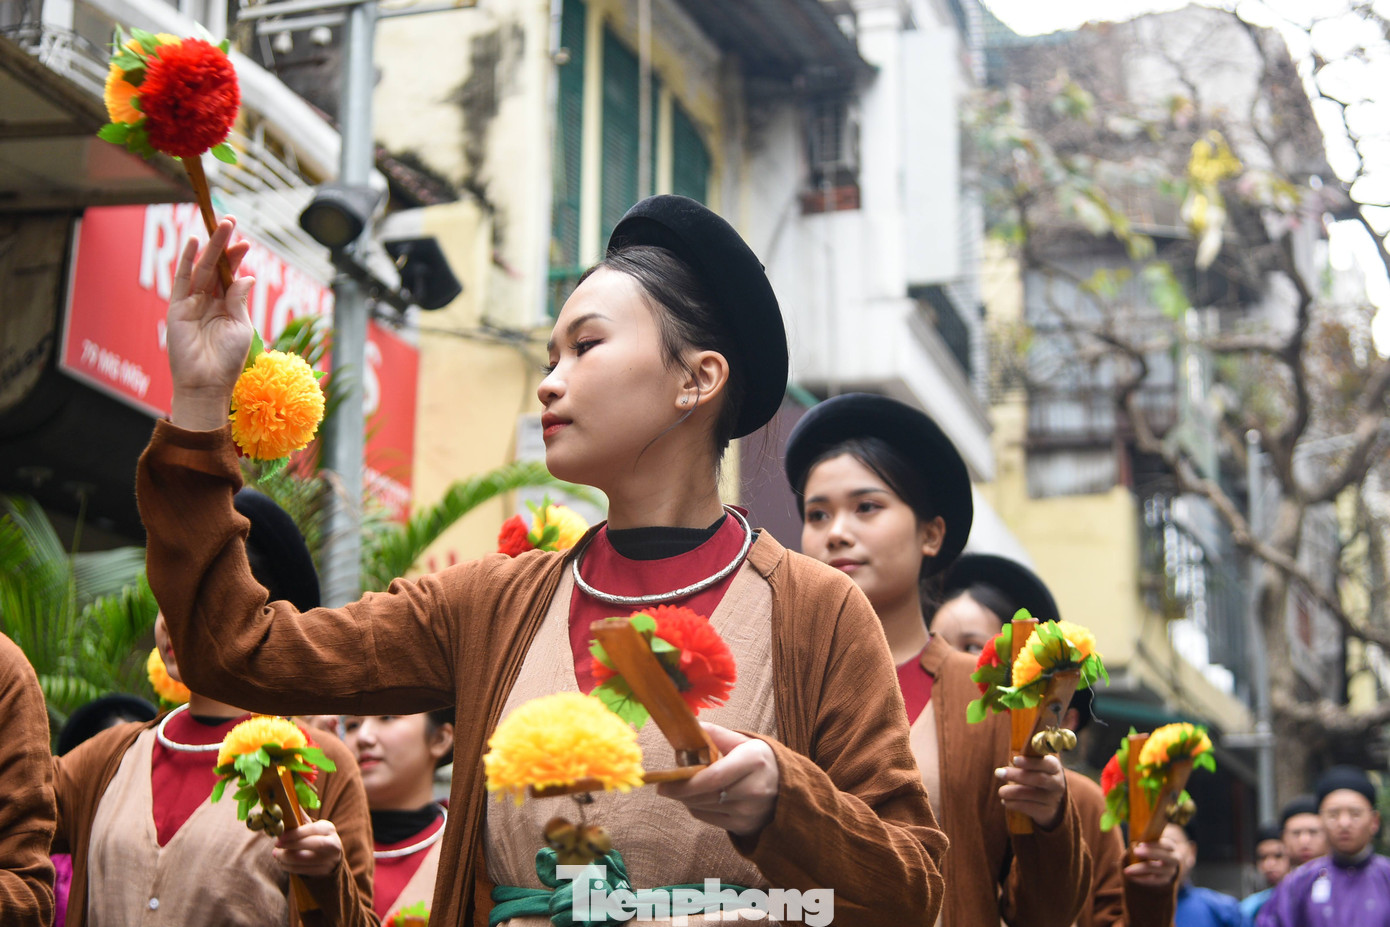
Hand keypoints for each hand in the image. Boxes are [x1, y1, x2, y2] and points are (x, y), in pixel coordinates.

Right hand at [167, 217, 255, 430]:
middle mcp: (208, 301)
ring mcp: (192, 303)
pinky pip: (181, 280)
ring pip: (201, 268)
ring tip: (221, 224)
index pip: (230, 275)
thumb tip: (247, 276)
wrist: (207, 383)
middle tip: (231, 220)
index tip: (246, 243)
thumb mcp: (240, 327)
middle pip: (215, 266)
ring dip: (211, 246)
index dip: (237, 258)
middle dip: (223, 243)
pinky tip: (193, 242)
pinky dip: (186, 260)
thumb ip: (239, 300)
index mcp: (226, 306)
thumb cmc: (227, 360)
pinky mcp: (177, 308)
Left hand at [272, 819, 341, 876]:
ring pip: (304, 860)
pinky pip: (302, 871)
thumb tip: (285, 801)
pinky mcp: (323, 872)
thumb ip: (299, 817)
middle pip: (312, 845)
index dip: (295, 834)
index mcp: (329, 828)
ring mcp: (329, 859)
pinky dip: (289, 867)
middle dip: (290, 846)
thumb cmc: (316, 837)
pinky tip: (282, 862)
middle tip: (275, 846)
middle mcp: (333, 843)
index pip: (312, 829)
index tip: (279, 837)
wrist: (332, 856)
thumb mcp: (312, 826)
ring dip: (286, 858)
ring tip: (276, 854)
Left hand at [657, 723, 779, 836]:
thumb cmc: (758, 760)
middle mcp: (754, 788)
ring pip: (704, 808)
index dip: (686, 783)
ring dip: (688, 799)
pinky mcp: (745, 826)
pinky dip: (697, 808)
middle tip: (666, 786)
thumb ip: (716, 734)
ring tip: (685, 788)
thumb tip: (690, 726)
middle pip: (706, 795)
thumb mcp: (742, 741)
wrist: (785, 786)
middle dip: (681, 791)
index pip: (715, 777)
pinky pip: (709, 819)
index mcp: (753, 761)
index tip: (663, 784)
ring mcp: (750, 810)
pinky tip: (699, 797)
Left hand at [996, 754, 1067, 828]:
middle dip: (1016, 775)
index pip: (1046, 764)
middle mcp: (1057, 783)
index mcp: (1054, 767)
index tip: (1014, 760)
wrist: (1049, 802)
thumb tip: (1009, 759)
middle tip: (998, 773)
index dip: (1030, 762)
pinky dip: (1014, 804)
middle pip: (1039, 779)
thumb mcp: (1035, 766)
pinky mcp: (1047, 812)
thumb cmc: (1036, 776)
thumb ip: (1025, 760)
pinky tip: (1005, 801)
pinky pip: (1029, 808)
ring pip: (1032, 795)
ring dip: (1013, 792)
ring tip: (1001, 791)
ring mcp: (1053, 799)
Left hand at [1124, 834, 1180, 887]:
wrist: (1163, 861)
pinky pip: (1153, 880)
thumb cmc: (1152, 847)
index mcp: (1171, 847)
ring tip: (1126, 870)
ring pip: (1156, 870)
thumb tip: (1133, 839)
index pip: (1166, 845)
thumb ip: (1145, 839)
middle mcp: (1174, 859)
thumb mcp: (1151, 841)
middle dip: (1150, 853)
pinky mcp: (1164, 880)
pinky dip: (1142, 879)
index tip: (1140, 844)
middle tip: (1135, 851)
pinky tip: (1131, 877)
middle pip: (1165, 857)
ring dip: (1140, 869)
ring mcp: (1170, 871)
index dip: (1154, 844)